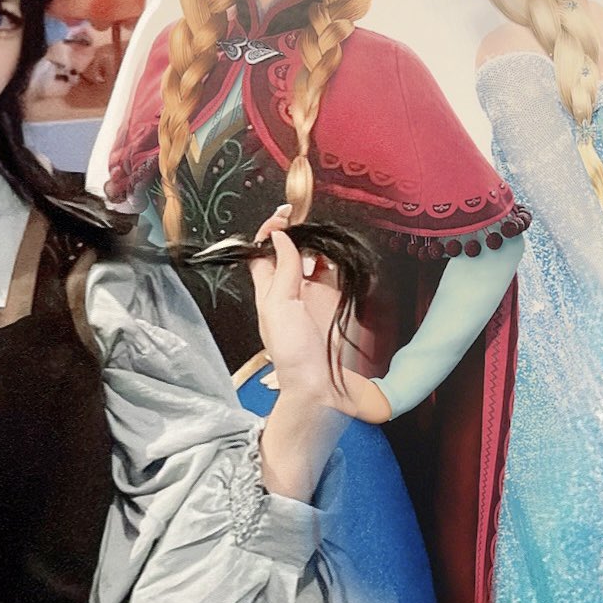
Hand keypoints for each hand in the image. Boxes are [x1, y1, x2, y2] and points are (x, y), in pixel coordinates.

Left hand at [248, 209, 360, 417]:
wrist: (322, 387)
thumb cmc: (292, 356)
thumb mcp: (279, 307)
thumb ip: (283, 270)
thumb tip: (280, 237)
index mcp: (269, 292)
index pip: (263, 252)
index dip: (269, 231)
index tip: (283, 215)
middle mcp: (292, 291)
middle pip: (292, 251)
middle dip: (299, 233)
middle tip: (306, 221)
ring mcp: (315, 295)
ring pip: (316, 259)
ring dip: (320, 245)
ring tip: (322, 240)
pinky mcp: (337, 302)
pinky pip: (337, 273)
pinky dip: (339, 261)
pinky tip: (338, 258)